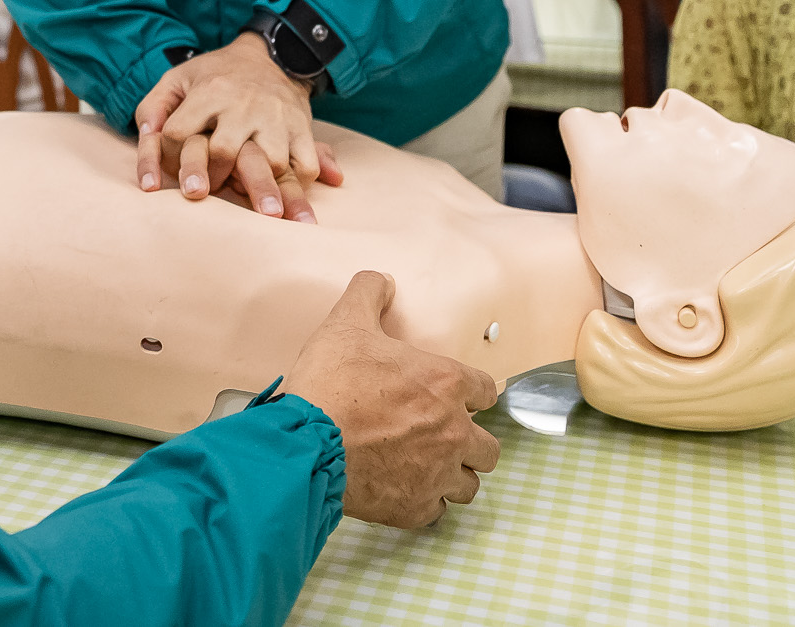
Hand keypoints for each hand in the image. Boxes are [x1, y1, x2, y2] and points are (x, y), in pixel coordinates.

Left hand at [133, 34, 343, 220]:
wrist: (269, 56)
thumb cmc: (215, 75)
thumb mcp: (177, 78)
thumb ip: (153, 107)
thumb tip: (146, 138)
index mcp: (209, 91)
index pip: (178, 133)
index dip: (167, 159)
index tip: (168, 172)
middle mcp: (243, 105)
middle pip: (223, 151)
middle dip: (209, 178)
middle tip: (201, 195)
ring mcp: (276, 117)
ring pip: (269, 161)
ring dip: (259, 188)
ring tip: (255, 211)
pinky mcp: (302, 127)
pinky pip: (304, 164)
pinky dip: (297, 184)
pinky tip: (286, 196)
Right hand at [283, 271, 500, 527]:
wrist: (306, 442)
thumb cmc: (331, 382)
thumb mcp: (346, 323)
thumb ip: (368, 294)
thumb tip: (380, 280)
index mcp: (446, 384)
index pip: (486, 391)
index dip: (471, 392)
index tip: (455, 396)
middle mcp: (453, 432)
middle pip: (488, 448)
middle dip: (469, 441)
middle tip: (441, 435)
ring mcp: (437, 475)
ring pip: (469, 485)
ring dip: (453, 476)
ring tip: (428, 468)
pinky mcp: (415, 509)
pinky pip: (437, 513)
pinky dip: (425, 504)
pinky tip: (405, 490)